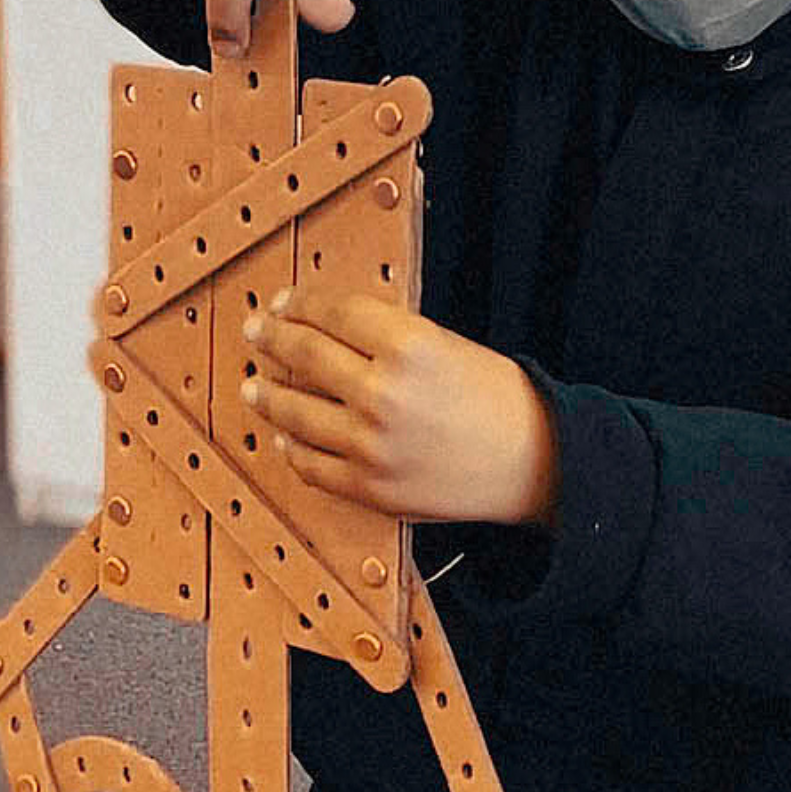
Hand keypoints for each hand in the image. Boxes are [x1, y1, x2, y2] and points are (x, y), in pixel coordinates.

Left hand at [241, 289, 558, 526]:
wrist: (534, 463)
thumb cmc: (497, 399)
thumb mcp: (446, 345)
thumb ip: (387, 336)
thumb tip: (325, 327)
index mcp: (408, 346)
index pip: (332, 313)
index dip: (299, 304)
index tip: (283, 303)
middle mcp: (383, 394)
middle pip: (304, 355)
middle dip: (272, 339)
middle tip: (257, 332)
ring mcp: (371, 445)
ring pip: (294, 412)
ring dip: (268, 394)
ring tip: (255, 385)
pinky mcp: (369, 488)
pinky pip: (310, 464)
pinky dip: (291, 445)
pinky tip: (284, 433)